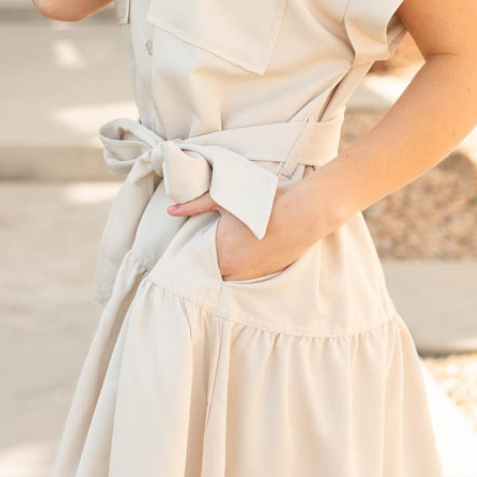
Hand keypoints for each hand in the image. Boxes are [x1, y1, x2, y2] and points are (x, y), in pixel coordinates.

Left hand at [167, 183, 320, 281]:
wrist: (305, 212)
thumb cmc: (266, 202)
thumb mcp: (227, 199)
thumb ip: (196, 205)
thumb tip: (171, 210)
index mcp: (221, 253)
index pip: (195, 265)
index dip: (193, 257)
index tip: (192, 250)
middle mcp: (235, 270)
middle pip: (212, 273)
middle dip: (208, 263)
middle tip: (208, 248)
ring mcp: (253, 275)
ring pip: (230, 277)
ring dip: (227, 268)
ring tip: (230, 249)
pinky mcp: (268, 274)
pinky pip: (248, 277)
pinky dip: (244, 268)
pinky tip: (248, 253)